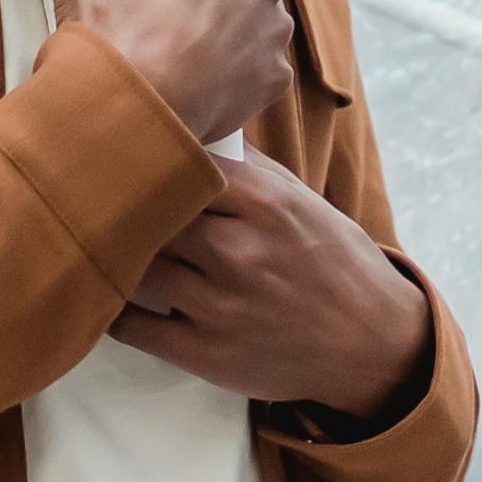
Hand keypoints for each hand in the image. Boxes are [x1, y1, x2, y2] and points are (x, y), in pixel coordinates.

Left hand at [112, 147, 433, 414]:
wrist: (373, 346)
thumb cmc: (335, 265)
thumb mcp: (304, 203)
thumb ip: (248, 169)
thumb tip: (192, 127)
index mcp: (266, 204)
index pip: (180, 163)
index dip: (151, 160)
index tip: (130, 160)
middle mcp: (240, 251)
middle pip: (151, 214)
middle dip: (132, 210)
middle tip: (107, 205)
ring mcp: (220, 306)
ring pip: (137, 267)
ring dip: (123, 258)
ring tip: (113, 249)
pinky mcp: (204, 353)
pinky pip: (131, 326)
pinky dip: (116, 310)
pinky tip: (117, 296)